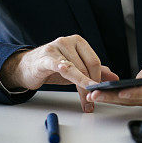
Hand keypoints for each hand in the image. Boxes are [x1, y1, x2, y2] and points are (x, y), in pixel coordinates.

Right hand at [0, 35, 118, 112]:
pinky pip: (58, 64)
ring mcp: (55, 47)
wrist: (27, 67)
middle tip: (92, 102)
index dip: (99, 79)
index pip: (94, 61)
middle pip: (86, 66)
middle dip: (90, 86)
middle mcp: (68, 41)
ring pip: (74, 69)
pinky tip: (65, 71)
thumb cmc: (52, 67)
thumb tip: (114, 77)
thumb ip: (95, 71)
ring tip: (85, 102)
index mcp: (78, 42)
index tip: (101, 92)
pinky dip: (64, 69)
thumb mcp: (76, 68)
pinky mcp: (44, 57)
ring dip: (81, 88)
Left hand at [86, 34, 141, 106]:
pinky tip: (98, 93)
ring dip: (109, 99)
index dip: (136, 92)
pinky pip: (124, 100)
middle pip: (134, 98)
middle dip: (114, 97)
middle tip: (96, 94)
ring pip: (127, 101)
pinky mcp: (139, 97)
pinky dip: (111, 98)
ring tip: (91, 95)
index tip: (121, 92)